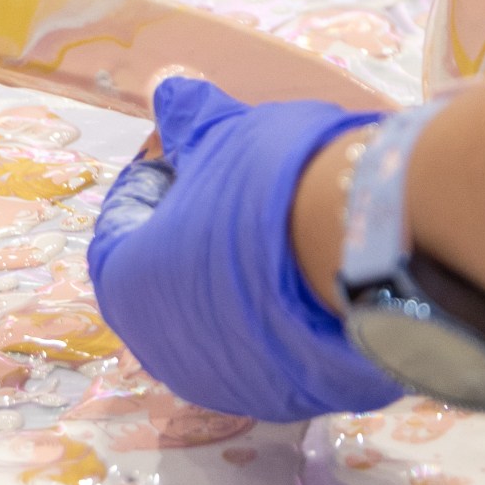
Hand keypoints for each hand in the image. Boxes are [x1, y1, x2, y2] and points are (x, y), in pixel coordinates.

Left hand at [88, 78, 399, 420]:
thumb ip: (186, 117)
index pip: (120, 223)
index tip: (189, 147)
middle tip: (237, 180)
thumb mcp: (222, 134)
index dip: (154, 175)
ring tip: (280, 218)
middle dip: (196, 223)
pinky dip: (278, 302)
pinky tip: (310, 261)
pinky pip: (271, 340)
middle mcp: (161, 348)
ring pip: (221, 312)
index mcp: (124, 284)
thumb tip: (164, 88)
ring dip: (238, 266)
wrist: (364, 249)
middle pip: (168, 272)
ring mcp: (226, 382)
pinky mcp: (288, 397)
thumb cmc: (268, 184)